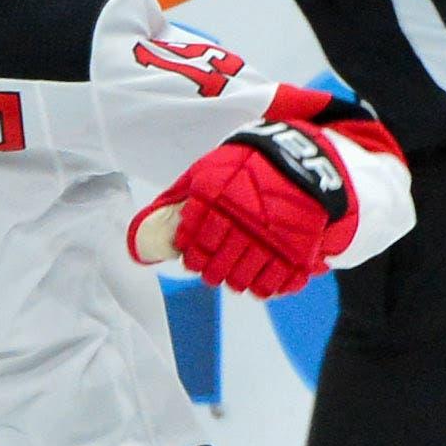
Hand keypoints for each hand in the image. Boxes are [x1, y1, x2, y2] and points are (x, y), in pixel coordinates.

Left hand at [133, 122, 356, 298]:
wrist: (305, 159)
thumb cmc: (247, 166)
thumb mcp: (208, 171)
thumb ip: (176, 200)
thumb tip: (140, 236)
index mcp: (217, 197)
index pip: (193, 244)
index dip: (192, 255)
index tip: (195, 256)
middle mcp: (243, 218)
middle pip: (216, 267)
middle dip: (212, 272)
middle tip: (215, 269)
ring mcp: (272, 235)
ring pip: (243, 279)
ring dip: (236, 281)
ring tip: (237, 274)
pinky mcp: (298, 248)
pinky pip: (275, 282)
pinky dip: (266, 286)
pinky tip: (262, 279)